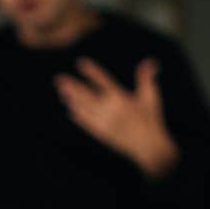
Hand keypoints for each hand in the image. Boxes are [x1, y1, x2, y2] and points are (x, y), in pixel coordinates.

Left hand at [55, 57, 179, 176]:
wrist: (148, 147)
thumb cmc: (151, 120)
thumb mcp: (151, 97)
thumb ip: (146, 78)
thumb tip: (150, 61)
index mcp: (121, 99)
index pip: (103, 81)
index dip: (92, 71)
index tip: (80, 63)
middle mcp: (109, 110)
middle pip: (86, 95)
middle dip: (72, 86)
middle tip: (58, 78)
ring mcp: (103, 122)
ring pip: (83, 108)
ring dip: (71, 99)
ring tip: (61, 91)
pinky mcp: (100, 133)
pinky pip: (85, 123)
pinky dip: (78, 116)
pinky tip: (70, 109)